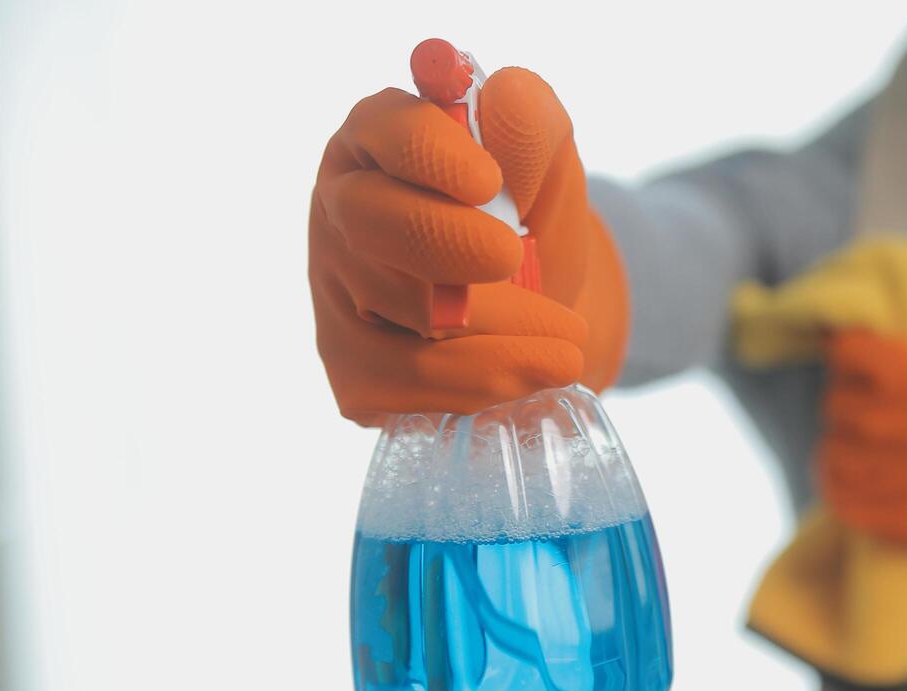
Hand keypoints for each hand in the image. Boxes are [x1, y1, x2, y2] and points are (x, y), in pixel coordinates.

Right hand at [309, 69, 625, 424]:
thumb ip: (533, 133)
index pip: (387, 131)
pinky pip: (411, 381)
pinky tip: (538, 370)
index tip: (485, 181)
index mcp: (380, 140)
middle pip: (372, 223)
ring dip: (496, 328)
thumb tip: (512, 93)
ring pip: (402, 312)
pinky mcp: (351, 368)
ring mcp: (338, 293)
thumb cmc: (527, 221)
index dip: (430, 153)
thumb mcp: (545, 173)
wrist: (538, 307)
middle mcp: (342, 210)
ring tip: (569, 340)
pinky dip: (484, 379)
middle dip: (447, 242)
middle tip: (513, 256)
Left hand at [820, 332, 906, 556]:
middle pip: (833, 404)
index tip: (850, 370)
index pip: (848, 352)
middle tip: (858, 418)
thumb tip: (873, 334)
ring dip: (838, 451)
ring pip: (831, 453)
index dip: (844, 360)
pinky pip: (839, 498)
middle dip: (844, 410)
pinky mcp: (900, 517)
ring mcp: (904, 472)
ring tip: (855, 453)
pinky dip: (837, 489)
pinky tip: (851, 483)